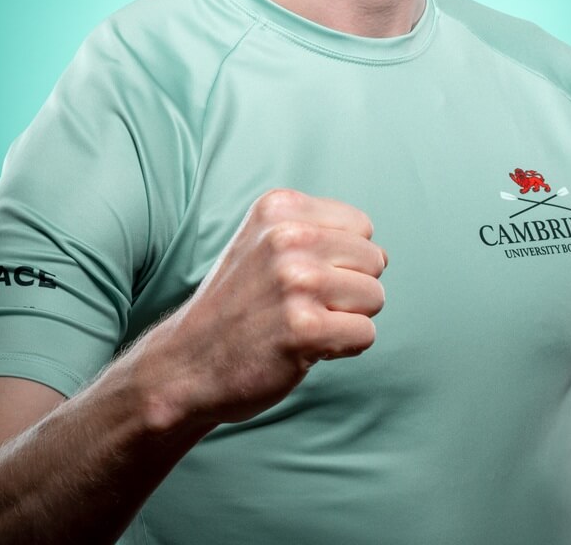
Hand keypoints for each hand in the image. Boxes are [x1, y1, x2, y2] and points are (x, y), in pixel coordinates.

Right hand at [136, 188, 386, 428]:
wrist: (187, 362)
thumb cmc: (239, 304)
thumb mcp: (264, 241)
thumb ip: (318, 231)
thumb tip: (382, 255)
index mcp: (279, 208)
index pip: (361, 227)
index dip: (342, 259)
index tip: (300, 276)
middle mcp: (287, 236)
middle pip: (373, 260)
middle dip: (349, 289)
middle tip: (302, 305)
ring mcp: (295, 281)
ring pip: (375, 297)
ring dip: (347, 319)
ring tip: (302, 324)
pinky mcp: (304, 328)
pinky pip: (365, 334)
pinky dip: (344, 348)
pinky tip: (305, 348)